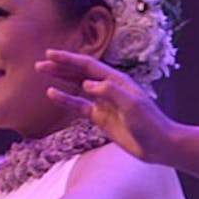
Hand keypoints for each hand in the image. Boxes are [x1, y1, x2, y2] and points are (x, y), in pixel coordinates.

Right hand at [37, 50, 177, 161]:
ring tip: (42, 73)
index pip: (88, 65)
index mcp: (117, 80)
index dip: (69, 59)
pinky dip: (65, 100)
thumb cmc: (150, 123)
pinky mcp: (101, 118)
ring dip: (60, 79)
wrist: (159, 145)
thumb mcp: (131, 105)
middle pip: (79, 73)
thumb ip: (110, 91)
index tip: (50, 53)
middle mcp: (108, 88)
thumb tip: (86, 84)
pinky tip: (52, 94)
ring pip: (76, 87)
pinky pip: (79, 106)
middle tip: (40, 64)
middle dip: (60, 67)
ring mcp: (103, 103)